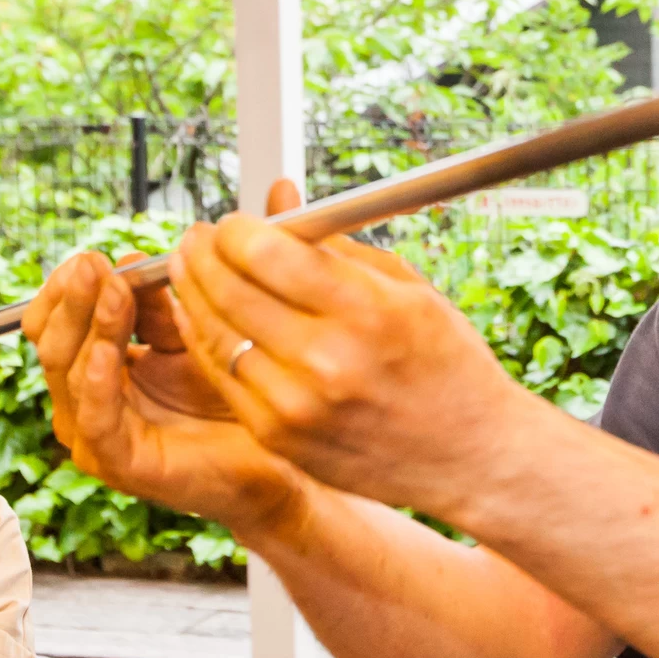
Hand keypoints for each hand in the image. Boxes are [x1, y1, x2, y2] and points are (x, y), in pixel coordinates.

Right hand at [25, 181, 309, 536]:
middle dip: (72, 296)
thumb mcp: (196, 330)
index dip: (71, 284)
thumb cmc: (237, 395)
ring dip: (87, 324)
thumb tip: (156, 244)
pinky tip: (106, 353)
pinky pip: (93, 416)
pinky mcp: (117, 461)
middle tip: (95, 265)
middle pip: (51, 337)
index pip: (56, 316)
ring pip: (65, 368)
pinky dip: (94, 380)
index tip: (97, 256)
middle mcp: (87, 397)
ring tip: (111, 292)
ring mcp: (96, 431)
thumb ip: (174, 289)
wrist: (279, 457)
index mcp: (98, 363)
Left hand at [164, 208, 544, 520]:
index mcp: (368, 311)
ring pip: (215, 333)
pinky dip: (204, 339)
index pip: (267, 253)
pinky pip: (222, 376)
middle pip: (230, 289)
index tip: (234, 222)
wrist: (470, 455)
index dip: (237, 230)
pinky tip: (201, 316)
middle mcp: (328, 360)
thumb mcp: (409, 289)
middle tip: (199, 236)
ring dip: (193, 292)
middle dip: (204, 253)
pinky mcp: (278, 436)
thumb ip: (336, 246)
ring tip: (189, 268)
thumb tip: (279, 202)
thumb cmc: (447, 364)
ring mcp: (297, 405)